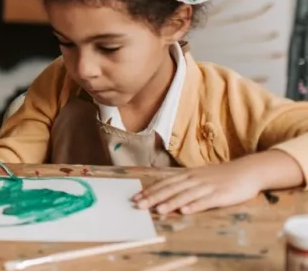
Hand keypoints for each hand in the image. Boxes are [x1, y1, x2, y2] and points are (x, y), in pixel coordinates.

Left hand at [133, 160, 263, 214]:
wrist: (248, 171)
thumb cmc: (221, 176)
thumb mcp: (199, 176)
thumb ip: (184, 183)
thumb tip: (165, 191)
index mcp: (188, 175)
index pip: (165, 183)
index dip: (150, 190)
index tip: (136, 197)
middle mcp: (195, 179)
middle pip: (171, 189)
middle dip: (154, 197)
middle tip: (138, 205)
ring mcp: (208, 187)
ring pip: (185, 195)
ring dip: (171, 203)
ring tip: (158, 210)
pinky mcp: (221, 195)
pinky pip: (206, 201)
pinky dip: (194, 206)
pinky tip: (184, 211)